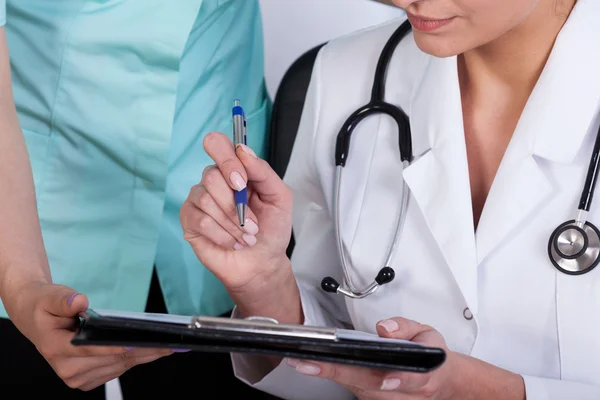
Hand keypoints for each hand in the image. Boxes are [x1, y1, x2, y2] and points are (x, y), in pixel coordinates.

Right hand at [9, 282, 172, 390]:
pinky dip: (135, 360)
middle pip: (111, 360)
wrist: (36, 318)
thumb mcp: (50, 296)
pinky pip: (117, 370)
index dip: (113, 348)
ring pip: (119, 367)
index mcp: (54, 348)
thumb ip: (64, 299)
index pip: (89, 350)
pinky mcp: (88, 379)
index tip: (135, 344)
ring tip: (167, 346)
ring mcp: (77, 377)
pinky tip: (152, 350)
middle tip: (166, 342)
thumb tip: (80, 302)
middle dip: (140, 351)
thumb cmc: (44, 307)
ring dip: (143, 357)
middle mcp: (66, 368)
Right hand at [180, 132, 299, 320]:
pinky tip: (233, 243)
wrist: (263, 262)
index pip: (216, 144)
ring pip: (206, 199)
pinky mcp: (190, 221)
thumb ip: (263, 172)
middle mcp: (213, 180)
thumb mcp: (279, 197)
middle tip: (253, 224)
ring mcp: (198, 200)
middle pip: (211, 175)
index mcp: (234, 169)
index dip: (227, 160)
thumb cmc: (271, 228)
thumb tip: (242, 150)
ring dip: (233, 224)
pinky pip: (201, 220)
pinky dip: (222, 235)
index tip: (241, 182)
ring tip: (246, 237)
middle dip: (235, 204)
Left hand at [287, 317, 455, 399]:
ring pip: (355, 389)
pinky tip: (315, 366)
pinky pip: (352, 389)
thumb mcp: (428, 335)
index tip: (380, 374)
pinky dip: (335, 376)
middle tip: (307, 362)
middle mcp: (402, 394)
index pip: (405, 377)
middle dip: (336, 372)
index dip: (393, 378)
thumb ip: (406, 328)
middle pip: (368, 384)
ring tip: (303, 361)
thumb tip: (386, 329)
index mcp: (422, 375)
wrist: (441, 382)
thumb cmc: (431, 359)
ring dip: (329, 375)